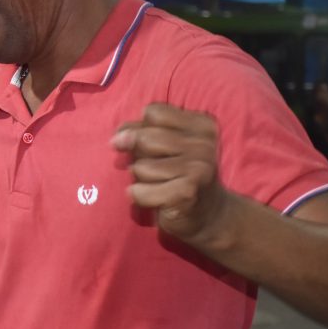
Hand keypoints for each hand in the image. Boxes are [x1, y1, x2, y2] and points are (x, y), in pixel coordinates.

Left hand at [111, 103, 230, 250]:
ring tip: (158, 185)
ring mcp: (198, 168)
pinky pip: (141, 191)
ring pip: (141, 166)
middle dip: (138, 155)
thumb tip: (118, 138)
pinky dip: (139, 196)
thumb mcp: (166, 146)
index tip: (143, 146)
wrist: (209, 215)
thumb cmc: (180, 175)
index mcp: (201, 125)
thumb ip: (142, 131)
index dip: (139, 128)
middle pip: (145, 138)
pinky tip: (155, 199)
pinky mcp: (186, 192)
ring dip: (140, 179)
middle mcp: (203, 143)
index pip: (153, 112)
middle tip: (153, 170)